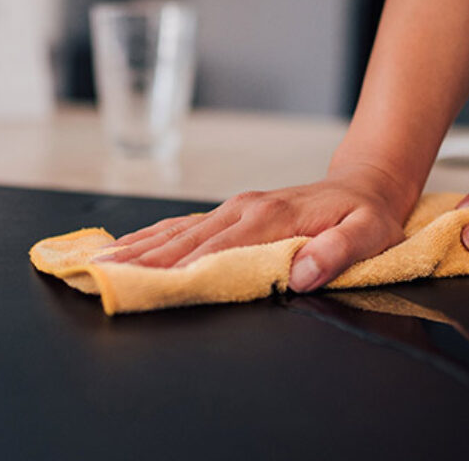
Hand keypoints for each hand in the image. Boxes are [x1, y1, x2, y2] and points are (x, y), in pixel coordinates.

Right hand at [99, 162, 416, 291]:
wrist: (366, 184)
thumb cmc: (367, 215)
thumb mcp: (369, 235)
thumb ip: (339, 253)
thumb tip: (302, 274)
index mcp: (271, 219)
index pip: (216, 252)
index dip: (177, 271)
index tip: (141, 285)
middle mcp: (244, 210)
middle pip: (183, 242)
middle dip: (140, 262)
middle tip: (100, 279)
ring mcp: (234, 209)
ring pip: (176, 232)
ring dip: (136, 249)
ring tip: (99, 263)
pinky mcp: (232, 213)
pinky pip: (184, 226)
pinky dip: (151, 237)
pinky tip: (127, 247)